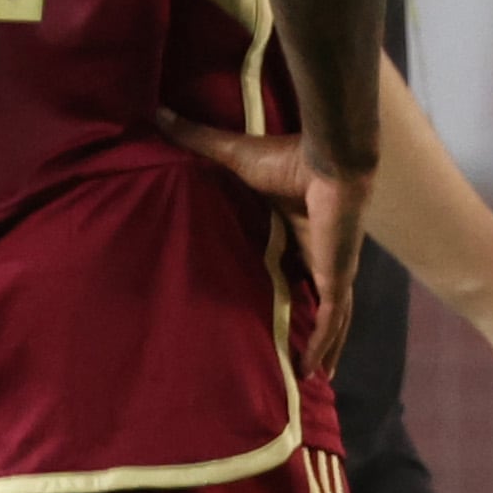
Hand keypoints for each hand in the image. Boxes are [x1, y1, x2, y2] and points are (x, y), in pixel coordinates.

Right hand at [162, 112, 367, 378]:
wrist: (327, 155)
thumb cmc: (288, 155)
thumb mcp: (233, 157)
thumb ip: (197, 142)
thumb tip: (157, 113)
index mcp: (303, 230)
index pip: (302, 266)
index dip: (297, 288)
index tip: (288, 310)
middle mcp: (322, 254)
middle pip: (325, 302)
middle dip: (322, 331)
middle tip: (309, 361)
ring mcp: (333, 267)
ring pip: (334, 319)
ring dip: (327, 348)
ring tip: (315, 379)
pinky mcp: (336, 275)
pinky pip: (330, 319)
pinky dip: (323, 344)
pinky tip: (313, 371)